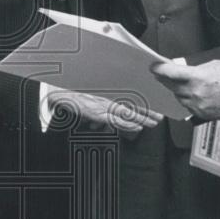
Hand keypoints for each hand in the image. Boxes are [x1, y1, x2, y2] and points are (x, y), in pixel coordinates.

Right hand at [48, 89, 162, 131]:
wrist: (59, 93)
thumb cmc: (74, 91)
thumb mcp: (92, 91)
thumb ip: (103, 98)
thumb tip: (111, 106)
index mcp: (109, 91)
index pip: (131, 97)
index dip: (143, 102)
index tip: (154, 105)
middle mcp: (109, 97)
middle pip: (133, 105)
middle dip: (147, 112)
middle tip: (160, 117)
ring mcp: (104, 106)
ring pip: (128, 113)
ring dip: (142, 119)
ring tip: (153, 123)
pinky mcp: (98, 114)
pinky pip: (117, 120)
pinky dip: (128, 124)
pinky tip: (137, 127)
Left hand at [151, 60, 219, 119]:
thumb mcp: (214, 65)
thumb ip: (196, 68)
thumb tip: (183, 70)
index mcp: (197, 77)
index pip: (171, 73)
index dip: (159, 69)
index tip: (153, 67)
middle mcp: (195, 92)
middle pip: (172, 86)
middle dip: (165, 79)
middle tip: (161, 75)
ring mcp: (198, 105)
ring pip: (179, 97)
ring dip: (177, 91)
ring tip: (180, 84)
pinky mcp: (202, 114)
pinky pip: (188, 107)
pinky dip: (187, 100)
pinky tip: (192, 95)